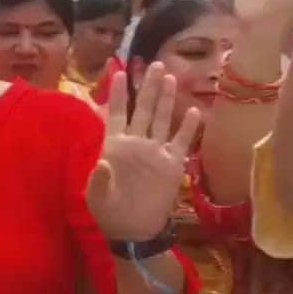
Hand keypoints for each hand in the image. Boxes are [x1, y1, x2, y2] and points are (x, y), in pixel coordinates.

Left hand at [88, 63, 201, 241]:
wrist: (132, 230)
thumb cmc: (108, 212)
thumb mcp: (98, 197)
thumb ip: (99, 179)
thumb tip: (102, 163)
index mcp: (115, 145)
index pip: (117, 112)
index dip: (119, 93)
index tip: (119, 71)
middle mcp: (136, 143)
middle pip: (144, 109)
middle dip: (148, 87)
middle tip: (155, 63)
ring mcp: (156, 152)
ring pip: (162, 119)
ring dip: (166, 99)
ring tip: (170, 77)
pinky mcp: (172, 164)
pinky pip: (181, 141)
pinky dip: (187, 127)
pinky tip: (194, 110)